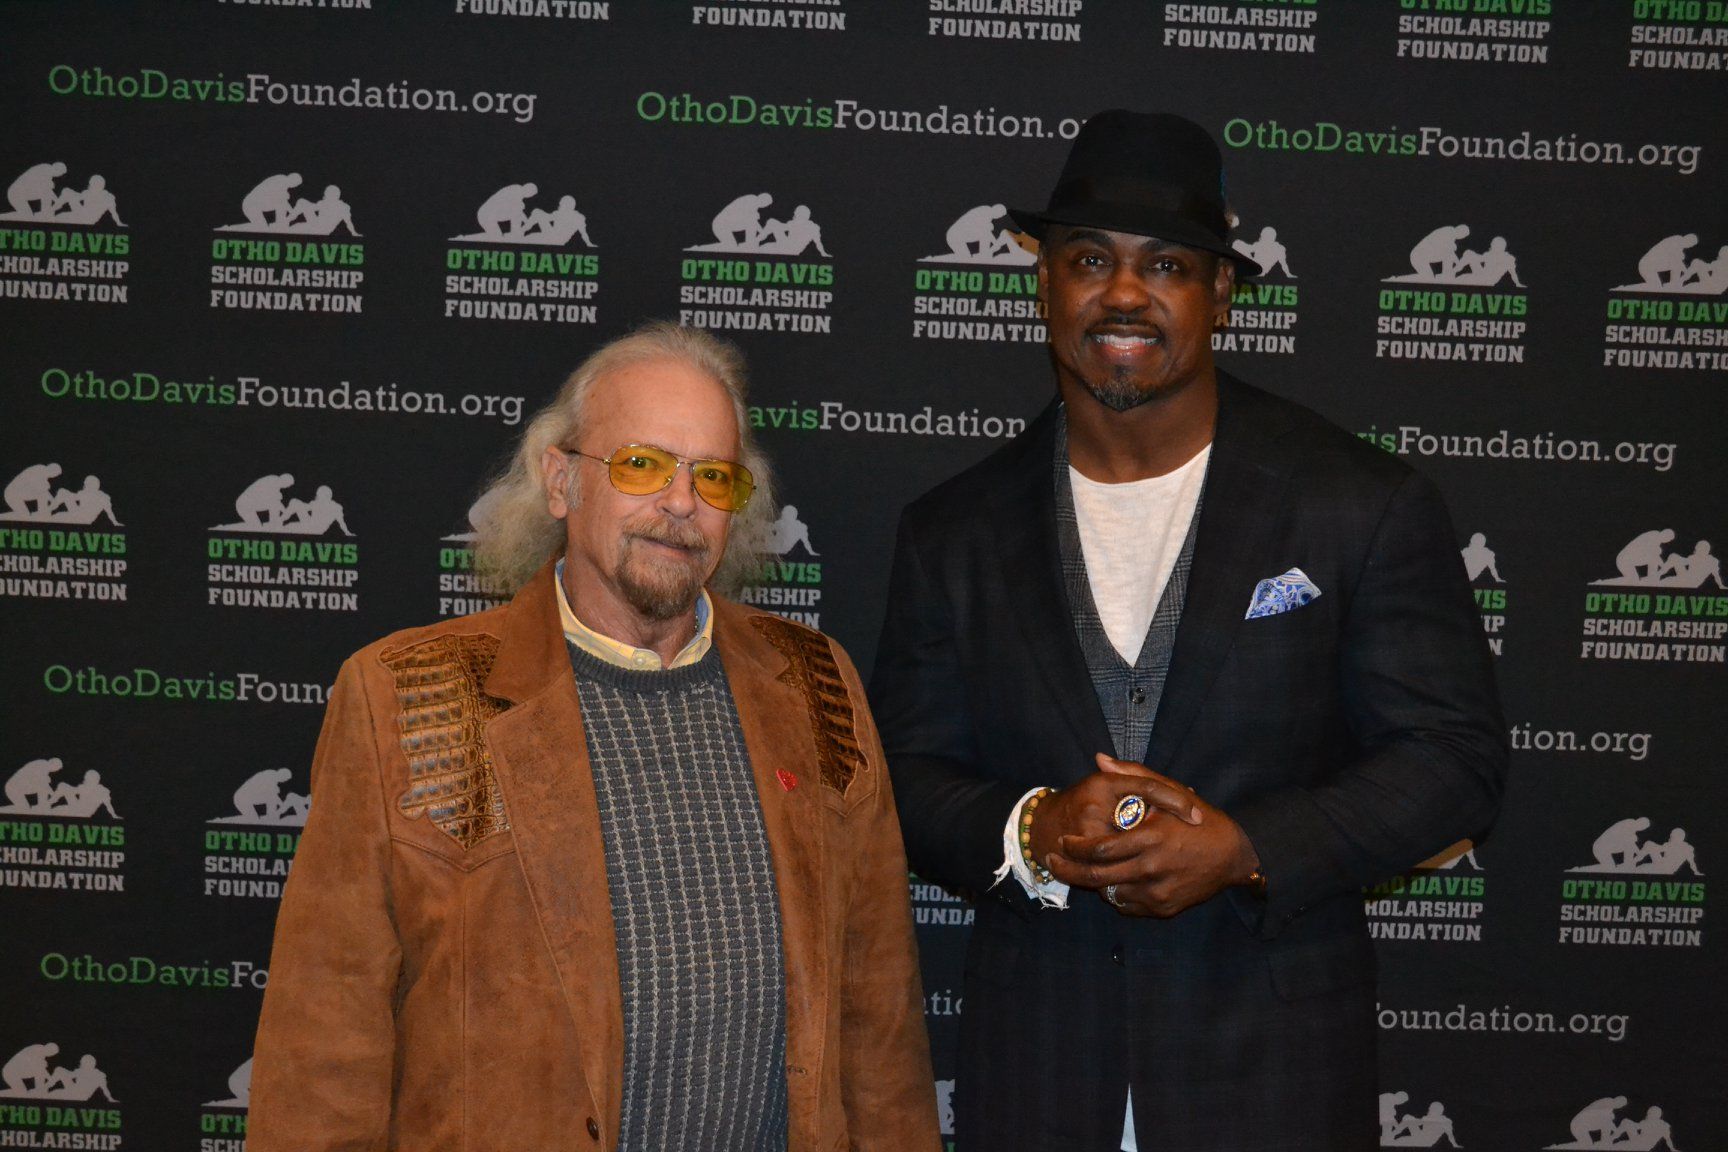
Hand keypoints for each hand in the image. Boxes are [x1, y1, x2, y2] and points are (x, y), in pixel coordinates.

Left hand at [1045, 755, 1259, 917]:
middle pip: (1096, 878)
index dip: (1074, 847)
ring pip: (1109, 893)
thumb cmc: (1201, 820)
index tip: (1064, 841)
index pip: (1099, 850)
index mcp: (1150, 838)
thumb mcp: (1170, 790)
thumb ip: (1133, 775)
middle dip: (1067, 871)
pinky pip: (1127, 906)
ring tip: (1085, 868)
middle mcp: (1152, 869)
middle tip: (1053, 861)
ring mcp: (1157, 893)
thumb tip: (1100, 759)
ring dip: (1093, 881)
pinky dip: (1115, 894)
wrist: (1235, 856)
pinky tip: (1115, 879)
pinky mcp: (1163, 909)